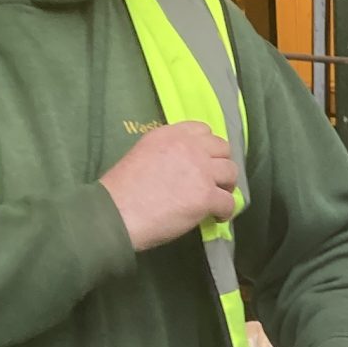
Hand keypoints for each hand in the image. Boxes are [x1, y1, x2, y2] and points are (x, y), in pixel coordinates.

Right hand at [100, 122, 236, 251]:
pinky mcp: (206, 195)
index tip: (203, 161)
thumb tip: (183, 169)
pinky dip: (225, 211)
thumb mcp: (142, 154)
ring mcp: (200, 171)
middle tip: (213, 180)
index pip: (203, 130)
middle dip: (221, 164)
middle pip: (223, 148)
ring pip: (231, 172)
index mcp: (170, 134)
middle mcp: (189, 147)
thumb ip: (167, 153)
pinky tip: (216, 217)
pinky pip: (229, 202)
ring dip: (226, 186)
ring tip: (216, 198)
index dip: (207, 147)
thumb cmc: (121, 190)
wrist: (116, 212)